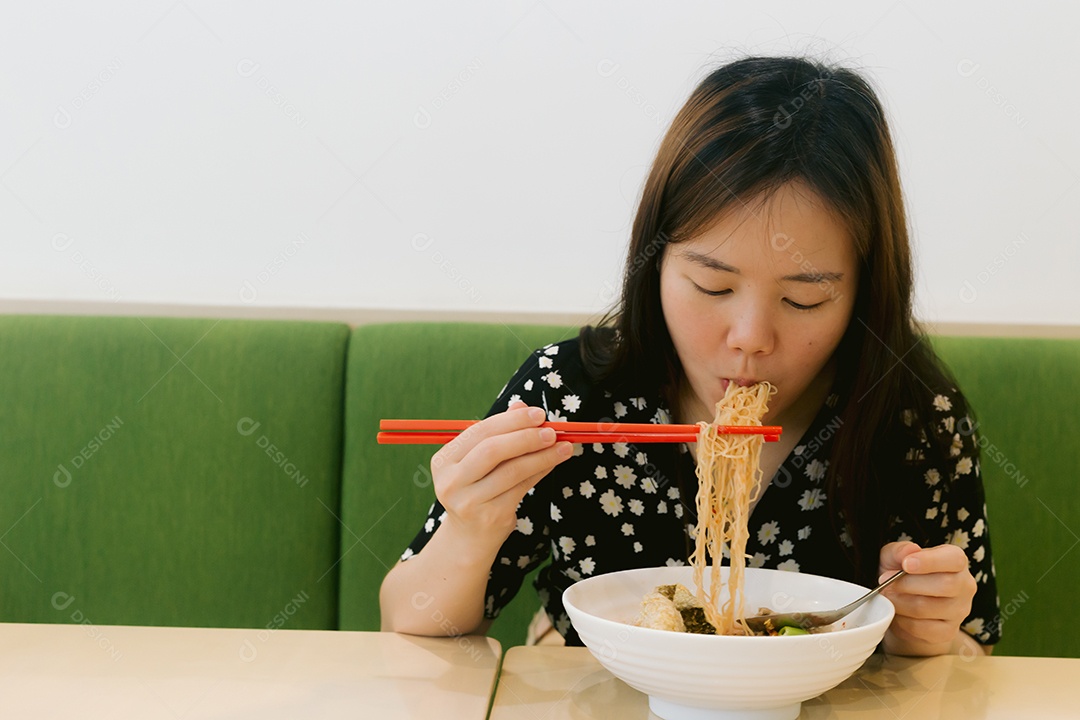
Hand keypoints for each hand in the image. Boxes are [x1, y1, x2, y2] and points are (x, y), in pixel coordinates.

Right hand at [430, 401, 572, 550]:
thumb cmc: (477, 490)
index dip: (511, 421)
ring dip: (542, 455)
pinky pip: (522, 487)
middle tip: (552, 431)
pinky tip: (554, 462)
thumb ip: (499, 433)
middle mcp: (451, 481)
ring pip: (512, 470)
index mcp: (444, 460)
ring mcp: (469, 501)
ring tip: (563, 447)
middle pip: (492, 450)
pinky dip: (541, 471)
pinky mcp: (490, 516)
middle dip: (526, 436)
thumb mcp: (480, 461)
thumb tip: (522, 405)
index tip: (538, 414)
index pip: (479, 432)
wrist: (469, 537)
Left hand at [878, 541, 977, 655]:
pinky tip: (897, 613)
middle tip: (884, 582)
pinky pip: (921, 628)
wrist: (903, 606)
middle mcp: (964, 585)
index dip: (930, 561)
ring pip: (927, 608)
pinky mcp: (948, 632)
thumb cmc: (902, 575)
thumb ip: (899, 550)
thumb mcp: (895, 557)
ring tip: (888, 596)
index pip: (954, 559)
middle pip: (943, 585)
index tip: (906, 564)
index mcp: (955, 561)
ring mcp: (959, 611)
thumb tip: (909, 551)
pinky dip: (902, 621)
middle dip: (906, 584)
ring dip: (899, 602)